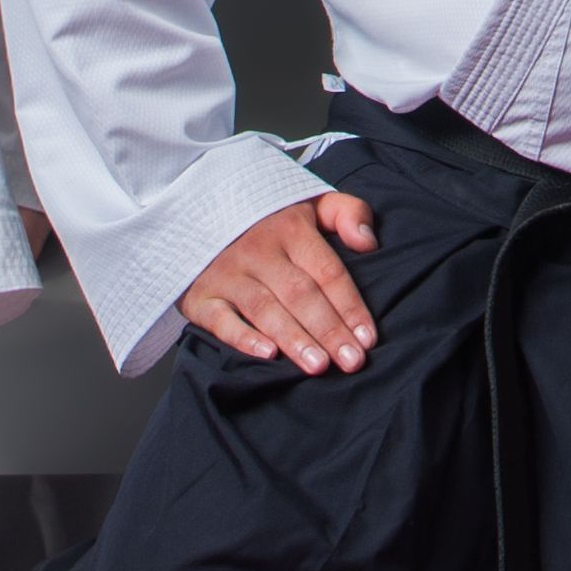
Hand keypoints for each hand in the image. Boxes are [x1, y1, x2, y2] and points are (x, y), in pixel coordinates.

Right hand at [181, 189, 380, 373]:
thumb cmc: (270, 222)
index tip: (368, 339)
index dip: (350, 306)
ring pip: (265, 308)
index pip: (327, 271)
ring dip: (294, 338)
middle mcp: (259, 250)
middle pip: (300, 293)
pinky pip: (220, 319)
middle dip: (328, 330)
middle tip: (352, 362)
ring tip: (319, 366)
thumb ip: (349, 213)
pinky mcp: (201, 295)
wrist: (200, 215)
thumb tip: (369, 243)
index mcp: (291, 228)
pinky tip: (267, 355)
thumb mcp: (312, 204)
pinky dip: (242, 337)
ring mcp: (228, 273)